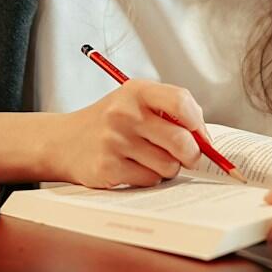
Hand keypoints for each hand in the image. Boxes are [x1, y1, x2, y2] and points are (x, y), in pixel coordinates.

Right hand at [43, 79, 209, 188]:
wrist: (64, 141)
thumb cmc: (111, 122)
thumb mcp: (135, 102)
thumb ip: (170, 112)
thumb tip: (206, 141)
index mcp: (135, 90)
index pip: (181, 101)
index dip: (199, 123)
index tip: (202, 136)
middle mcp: (123, 113)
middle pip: (181, 140)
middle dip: (192, 154)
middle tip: (188, 157)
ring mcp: (114, 142)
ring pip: (168, 165)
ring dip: (168, 168)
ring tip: (151, 159)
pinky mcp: (108, 168)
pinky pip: (150, 180)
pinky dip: (149, 178)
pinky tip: (134, 167)